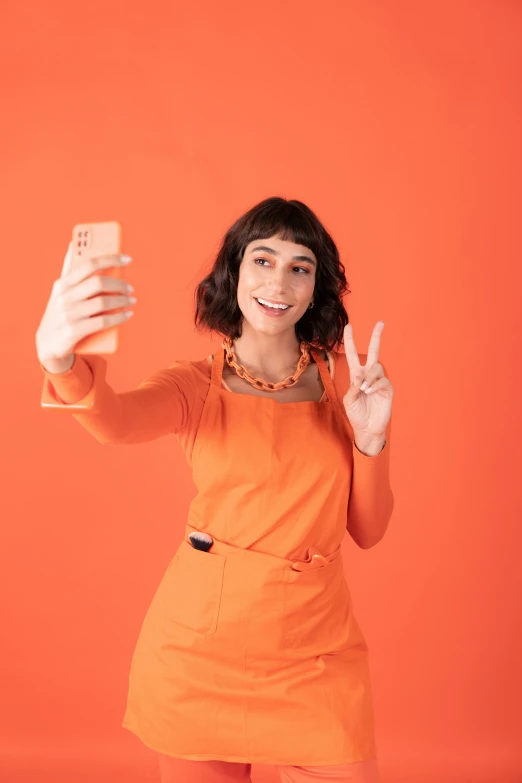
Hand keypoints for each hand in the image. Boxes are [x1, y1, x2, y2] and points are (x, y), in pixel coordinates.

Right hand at [35, 242, 135, 367]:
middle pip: (98, 283)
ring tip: (131, 301)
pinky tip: (128, 315)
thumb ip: (68, 269)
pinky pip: (103, 322)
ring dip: (122, 301)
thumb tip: (73, 244)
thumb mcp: (60, 291)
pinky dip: (119, 318)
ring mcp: (69, 314)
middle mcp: (64, 297)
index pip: (89, 264)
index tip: (127, 259)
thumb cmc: (60, 313)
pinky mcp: (74, 331)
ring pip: (103, 303)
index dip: (110, 259)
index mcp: (62, 284)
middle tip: (130, 288)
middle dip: (119, 284)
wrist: (48, 345)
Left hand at [341, 321, 393, 439]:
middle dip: (376, 336)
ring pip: (377, 368)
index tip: (349, 326)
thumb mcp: (349, 401)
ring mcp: (379, 381)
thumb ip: (353, 388)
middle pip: (374, 351)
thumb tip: (360, 378)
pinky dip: (375, 384)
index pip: (353, 355)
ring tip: (364, 389)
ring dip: (369, 377)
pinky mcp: (388, 389)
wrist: (367, 428)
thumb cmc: (356, 414)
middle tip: (380, 322)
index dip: (351, 340)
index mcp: (356, 375)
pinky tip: (370, 391)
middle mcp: (368, 375)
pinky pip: (382, 380)